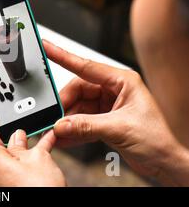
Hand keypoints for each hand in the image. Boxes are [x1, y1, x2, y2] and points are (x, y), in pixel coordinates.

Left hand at [0, 62, 65, 186]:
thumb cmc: (39, 197)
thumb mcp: (37, 164)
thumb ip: (29, 144)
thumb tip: (24, 137)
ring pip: (6, 139)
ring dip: (17, 126)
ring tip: (26, 110)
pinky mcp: (10, 178)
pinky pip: (18, 154)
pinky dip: (28, 144)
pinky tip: (41, 135)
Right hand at [43, 40, 188, 185]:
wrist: (165, 163)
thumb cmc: (156, 140)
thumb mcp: (118, 129)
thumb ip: (86, 126)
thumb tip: (61, 124)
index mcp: (122, 81)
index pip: (85, 66)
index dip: (62, 56)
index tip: (46, 48)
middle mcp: (114, 89)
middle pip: (78, 90)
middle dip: (64, 105)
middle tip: (53, 117)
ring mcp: (108, 105)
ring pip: (77, 107)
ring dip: (67, 120)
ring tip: (57, 131)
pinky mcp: (104, 120)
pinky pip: (81, 120)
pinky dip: (72, 130)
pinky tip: (64, 138)